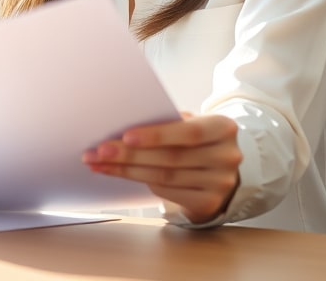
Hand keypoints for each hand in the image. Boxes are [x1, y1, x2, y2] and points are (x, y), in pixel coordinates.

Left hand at [82, 112, 240, 223]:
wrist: (225, 168)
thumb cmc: (199, 139)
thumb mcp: (193, 123)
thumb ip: (169, 122)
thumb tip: (125, 126)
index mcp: (223, 128)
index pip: (188, 132)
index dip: (157, 135)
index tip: (125, 136)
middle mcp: (226, 157)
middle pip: (170, 158)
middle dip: (130, 154)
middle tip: (99, 152)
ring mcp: (219, 183)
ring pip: (164, 177)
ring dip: (127, 170)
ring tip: (100, 163)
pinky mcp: (208, 202)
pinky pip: (167, 192)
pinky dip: (142, 181)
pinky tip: (122, 173)